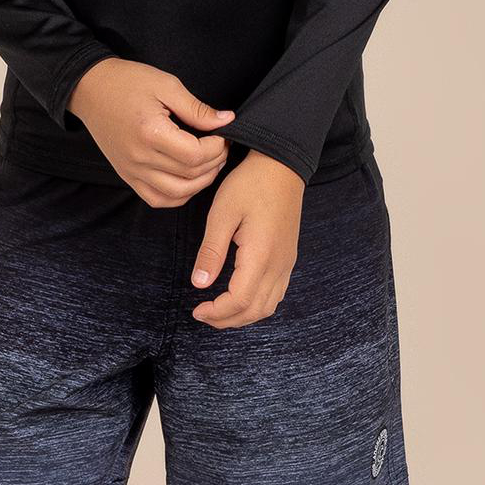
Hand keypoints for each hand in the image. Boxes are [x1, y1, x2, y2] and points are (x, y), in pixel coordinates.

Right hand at [66, 58, 233, 205]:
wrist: (90, 89)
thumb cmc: (127, 82)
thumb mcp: (166, 85)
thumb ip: (197, 108)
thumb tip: (226, 121)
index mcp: (150, 133)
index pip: (195, 155)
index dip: (217, 148)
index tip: (223, 135)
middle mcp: (140, 157)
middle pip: (190, 175)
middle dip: (215, 163)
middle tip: (222, 146)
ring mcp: (131, 170)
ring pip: (177, 193)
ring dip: (201, 182)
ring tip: (210, 163)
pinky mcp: (127, 176)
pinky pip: (157, 199)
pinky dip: (178, 195)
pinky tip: (189, 180)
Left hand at [187, 149, 303, 327]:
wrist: (281, 165)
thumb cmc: (249, 184)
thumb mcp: (222, 214)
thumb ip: (211, 251)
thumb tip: (198, 284)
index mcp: (260, 255)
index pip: (240, 300)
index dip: (217, 312)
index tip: (196, 310)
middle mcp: (278, 264)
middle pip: (255, 310)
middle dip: (227, 320)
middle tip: (203, 315)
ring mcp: (287, 262)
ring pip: (268, 306)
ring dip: (243, 315)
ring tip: (218, 310)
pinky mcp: (288, 257)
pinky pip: (276, 293)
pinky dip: (256, 304)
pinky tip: (239, 296)